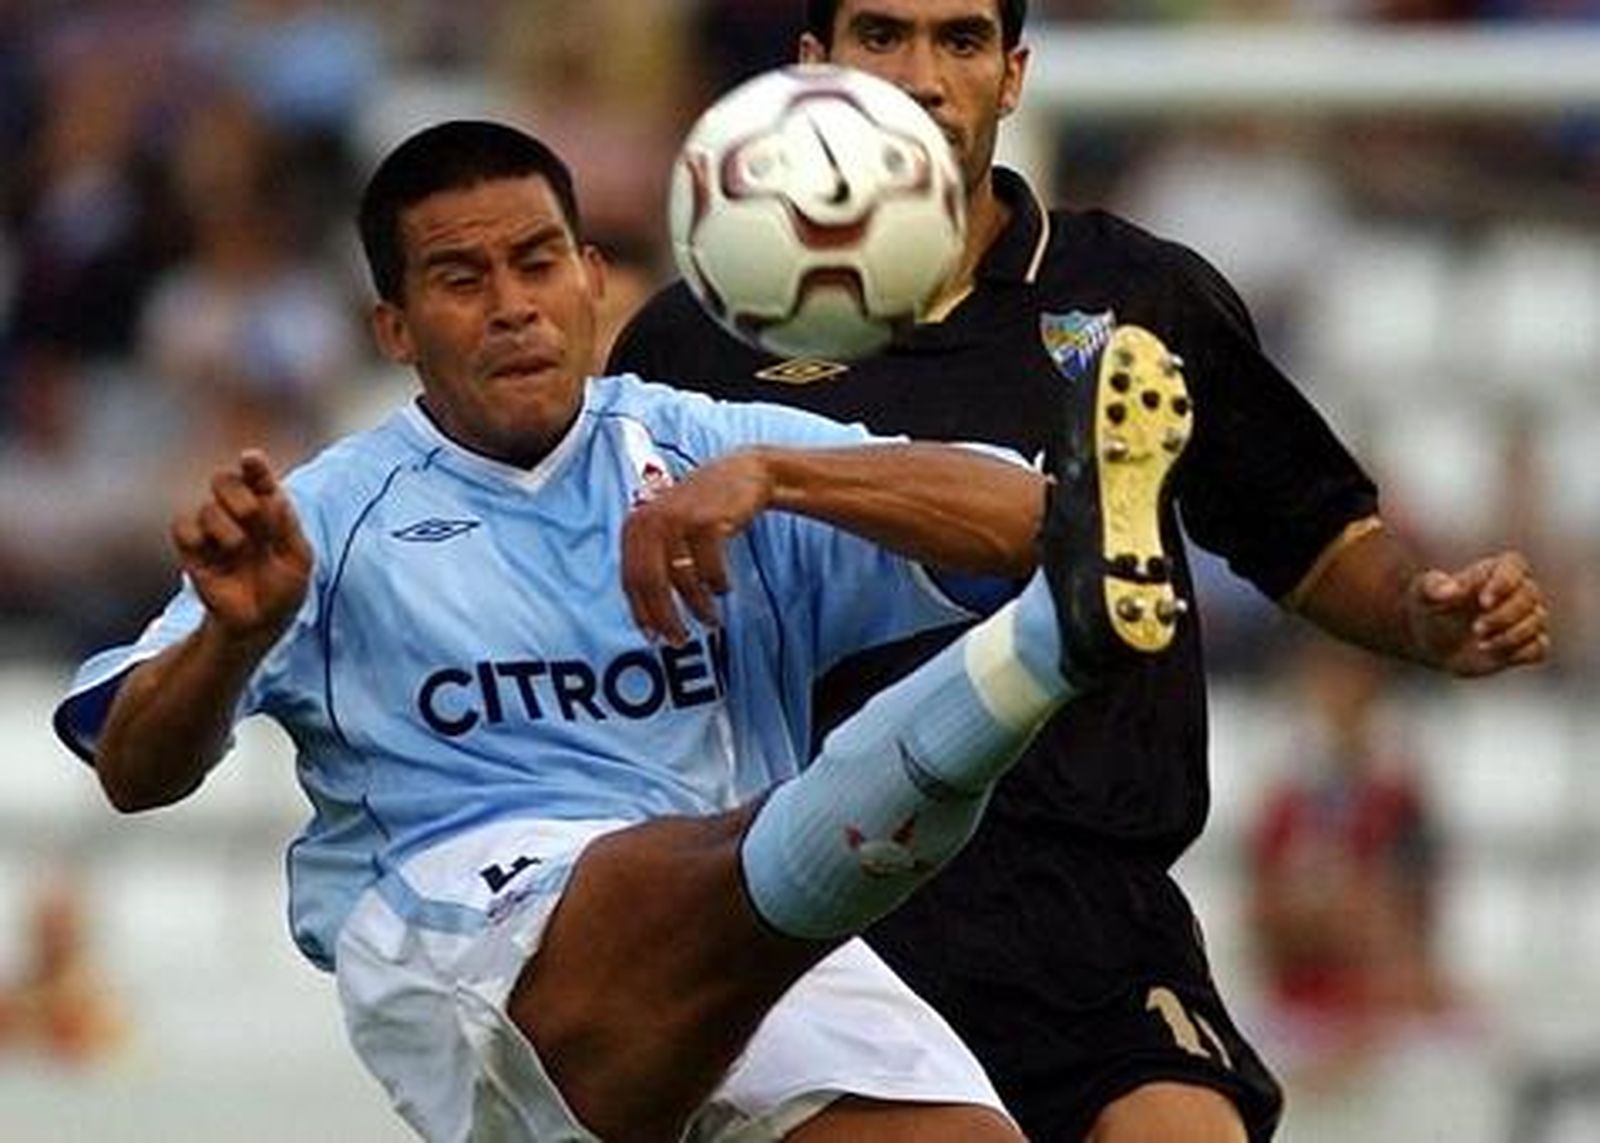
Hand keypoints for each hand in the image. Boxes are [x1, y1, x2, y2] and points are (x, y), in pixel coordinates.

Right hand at [170, 450, 311, 645]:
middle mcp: (237, 511)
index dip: (253, 466)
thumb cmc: (284, 588)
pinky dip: (196, 536)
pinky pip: (182, 526)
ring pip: (207, 508)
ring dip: (227, 529)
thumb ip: (287, 527)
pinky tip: (211, 550)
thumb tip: (274, 498)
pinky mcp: (192, 548)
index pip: (257, 476)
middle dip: (239, 496)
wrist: (259, 622)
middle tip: (253, 517)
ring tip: (240, 550)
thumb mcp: (298, 558)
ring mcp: (213, 528)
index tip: (251, 460)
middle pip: (224, 479)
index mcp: (268, 506)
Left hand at [621, 451, 771, 643]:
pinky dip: (718, 585)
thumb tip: (649, 619)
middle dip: (666, 618)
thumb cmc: (703, 511)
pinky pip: (711, 570)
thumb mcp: (668, 530)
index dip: (643, 614)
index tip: (654, 639)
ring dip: (699, 607)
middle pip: (652, 584)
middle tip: (680, 639)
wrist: (742, 474)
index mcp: (635, 527)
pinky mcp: (706, 523)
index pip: (631, 581)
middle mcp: (650, 522)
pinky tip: (723, 588)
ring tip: (710, 619)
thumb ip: (653, 562)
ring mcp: (677, 520)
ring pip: (684, 581)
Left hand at [1404, 550, 1549, 675]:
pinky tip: (1492, 652)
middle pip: (1530, 594)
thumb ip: (1433, 587)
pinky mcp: (1525, 645)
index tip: (1483, 601)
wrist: (1429, 641)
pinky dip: (1520, 653)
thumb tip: (1451, 589)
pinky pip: (1539, 648)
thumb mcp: (1422, 595)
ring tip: (1479, 642)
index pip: (1514, 565)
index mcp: (1492, 571)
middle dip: (1504, 615)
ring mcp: (1523, 618)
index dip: (1505, 581)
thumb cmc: (1428, 609)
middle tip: (1476, 629)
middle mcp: (1514, 591)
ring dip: (1510, 635)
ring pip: (1537, 621)